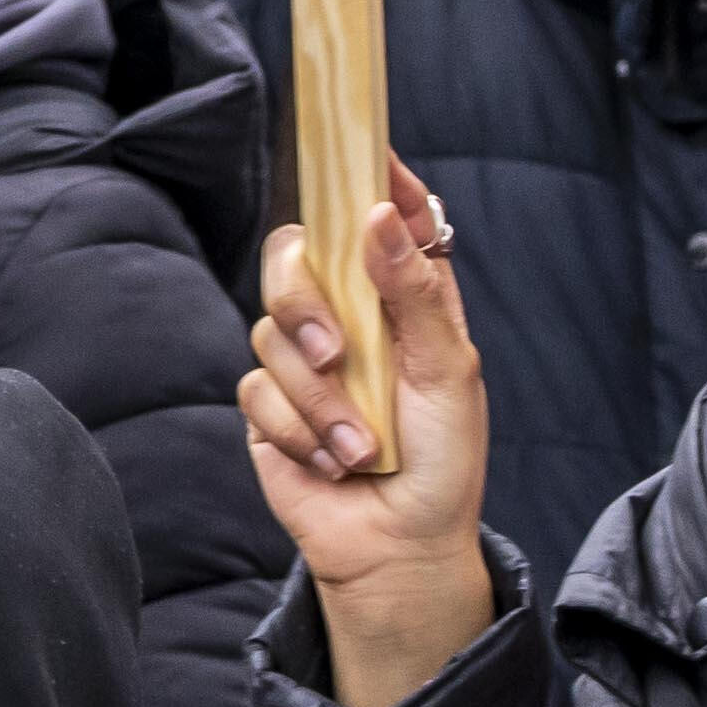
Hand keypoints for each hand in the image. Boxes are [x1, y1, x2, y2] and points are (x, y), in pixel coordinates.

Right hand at [236, 165, 496, 706]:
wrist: (400, 548)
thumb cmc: (443, 461)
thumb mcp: (448, 370)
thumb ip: (412, 291)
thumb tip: (376, 215)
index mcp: (400, 294)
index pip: (376, 215)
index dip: (367, 179)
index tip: (365, 157)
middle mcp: (348, 315)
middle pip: (294, 255)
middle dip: (306, 299)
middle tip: (338, 349)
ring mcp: (304, 360)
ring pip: (271, 328)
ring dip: (320, 398)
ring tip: (360, 446)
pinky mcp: (271, 407)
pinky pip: (259, 389)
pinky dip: (300, 430)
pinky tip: (335, 462)